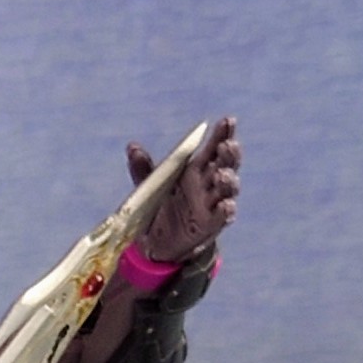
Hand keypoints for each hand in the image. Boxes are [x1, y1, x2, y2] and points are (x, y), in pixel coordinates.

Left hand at [127, 116, 239, 268]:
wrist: (158, 242)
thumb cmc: (159, 207)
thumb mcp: (149, 187)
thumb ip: (143, 169)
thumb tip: (132, 147)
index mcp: (196, 168)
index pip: (214, 147)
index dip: (222, 134)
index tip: (227, 121)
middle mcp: (208, 183)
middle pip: (227, 164)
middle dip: (229, 154)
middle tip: (226, 145)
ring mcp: (212, 203)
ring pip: (228, 188)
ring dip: (228, 180)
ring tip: (222, 174)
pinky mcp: (211, 224)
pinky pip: (223, 216)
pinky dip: (226, 210)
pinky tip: (226, 204)